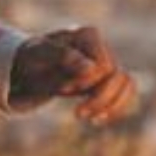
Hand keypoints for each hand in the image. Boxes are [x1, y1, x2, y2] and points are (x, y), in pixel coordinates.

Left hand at [12, 26, 138, 124]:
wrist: (29, 66)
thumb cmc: (33, 57)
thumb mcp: (38, 55)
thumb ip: (60, 55)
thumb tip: (90, 67)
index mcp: (87, 35)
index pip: (103, 65)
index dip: (86, 82)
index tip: (62, 90)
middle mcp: (101, 46)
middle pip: (118, 76)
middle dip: (99, 98)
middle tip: (77, 114)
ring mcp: (106, 61)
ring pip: (127, 84)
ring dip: (111, 105)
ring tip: (90, 119)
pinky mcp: (107, 78)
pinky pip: (126, 92)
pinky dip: (115, 108)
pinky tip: (96, 120)